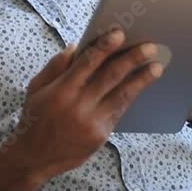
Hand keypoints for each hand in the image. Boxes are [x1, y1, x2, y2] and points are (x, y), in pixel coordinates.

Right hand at [0, 29, 163, 190]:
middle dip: (132, 59)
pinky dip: (132, 96)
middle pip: (111, 76)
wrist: (34, 157)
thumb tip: (76, 46)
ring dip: (142, 79)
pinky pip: (120, 111)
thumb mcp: (36, 88)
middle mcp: (79, 104)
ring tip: (157, 67)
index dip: (105, 46)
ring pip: (122, 94)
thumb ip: (55, 66)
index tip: (120, 33)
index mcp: (61, 89)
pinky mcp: (101, 135)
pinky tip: (142, 87)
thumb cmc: (35, 118)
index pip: (88, 61)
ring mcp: (92, 121)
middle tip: (150, 47)